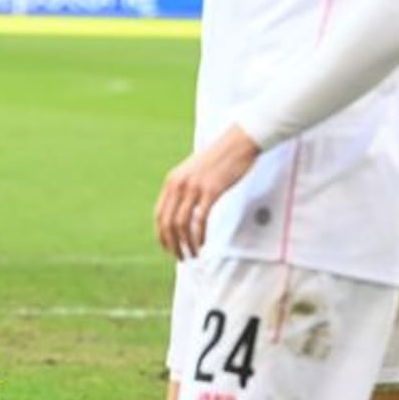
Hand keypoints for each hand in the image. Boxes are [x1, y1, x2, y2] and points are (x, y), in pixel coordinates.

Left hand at [153, 126, 259, 259]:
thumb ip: (185, 188)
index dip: (162, 235)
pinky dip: (199, 235)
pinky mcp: (211, 190)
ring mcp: (194, 187)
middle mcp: (179, 184)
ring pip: (183, 224)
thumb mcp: (194, 172)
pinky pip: (200, 220)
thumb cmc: (219, 159)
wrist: (238, 142)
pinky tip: (202, 243)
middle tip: (181, 257)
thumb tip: (182, 210)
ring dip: (186, 244)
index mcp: (172, 181)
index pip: (159, 215)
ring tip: (192, 254)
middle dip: (172, 244)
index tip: (168, 248)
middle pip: (168, 223)